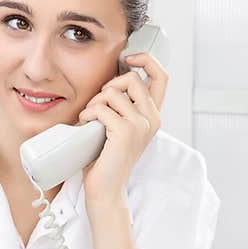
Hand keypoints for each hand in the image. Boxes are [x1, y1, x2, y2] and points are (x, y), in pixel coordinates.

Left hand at [77, 52, 166, 207]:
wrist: (106, 190)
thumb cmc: (107, 159)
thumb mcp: (120, 127)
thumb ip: (123, 106)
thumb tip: (110, 82)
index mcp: (153, 115)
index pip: (161, 76)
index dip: (146, 60)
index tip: (129, 58)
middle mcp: (151, 118)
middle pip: (132, 78)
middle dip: (109, 86)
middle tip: (98, 105)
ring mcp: (140, 125)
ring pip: (112, 93)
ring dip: (94, 103)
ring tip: (90, 120)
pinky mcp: (125, 131)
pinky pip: (101, 108)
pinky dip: (87, 115)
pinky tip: (86, 127)